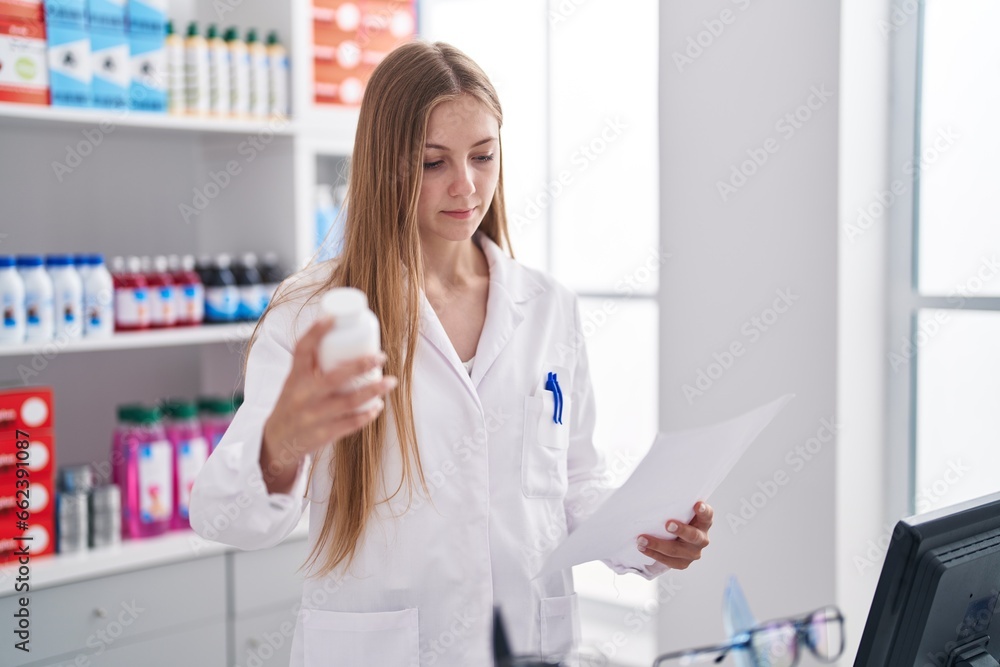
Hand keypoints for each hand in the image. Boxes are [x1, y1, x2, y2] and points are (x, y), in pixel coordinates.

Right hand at [260, 317, 396, 491]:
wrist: (277, 441)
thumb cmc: (293, 402)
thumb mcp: (295, 381)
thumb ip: (313, 363)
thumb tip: (341, 334)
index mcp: (294, 377)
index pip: (302, 350)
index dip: (315, 332)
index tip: (333, 319)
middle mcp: (302, 396)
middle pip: (335, 377)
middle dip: (362, 365)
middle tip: (382, 356)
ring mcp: (312, 417)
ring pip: (348, 402)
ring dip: (374, 391)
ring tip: (391, 381)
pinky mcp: (322, 435)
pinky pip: (349, 424)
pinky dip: (367, 414)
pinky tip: (378, 406)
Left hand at [636, 501, 712, 569]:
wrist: (677, 539)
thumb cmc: (678, 519)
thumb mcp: (681, 511)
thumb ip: (677, 505)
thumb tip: (656, 491)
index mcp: (704, 522)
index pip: (707, 515)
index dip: (703, 511)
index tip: (697, 505)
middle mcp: (702, 538)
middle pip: (694, 536)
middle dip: (681, 530)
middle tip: (668, 524)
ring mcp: (693, 552)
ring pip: (676, 550)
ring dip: (657, 544)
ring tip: (642, 539)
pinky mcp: (683, 563)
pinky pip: (668, 561)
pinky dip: (653, 554)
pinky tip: (642, 548)